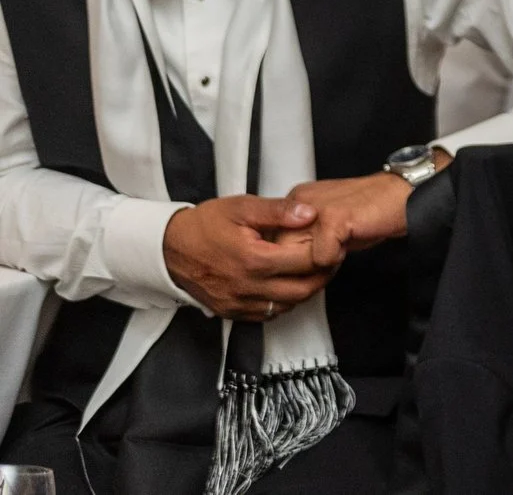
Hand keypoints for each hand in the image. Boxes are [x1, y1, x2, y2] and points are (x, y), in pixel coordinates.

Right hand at [163, 195, 344, 320]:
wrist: (168, 248)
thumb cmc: (204, 226)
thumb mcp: (242, 207)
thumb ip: (279, 211)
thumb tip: (310, 214)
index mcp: (254, 259)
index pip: (306, 262)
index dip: (327, 252)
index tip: (335, 242)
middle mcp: (247, 287)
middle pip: (303, 289)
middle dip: (323, 275)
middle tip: (332, 259)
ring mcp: (238, 303)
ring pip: (287, 305)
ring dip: (305, 290)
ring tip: (312, 269)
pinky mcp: (231, 312)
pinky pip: (268, 314)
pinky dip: (284, 301)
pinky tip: (287, 283)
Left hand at [284, 153, 446, 252]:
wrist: (404, 195)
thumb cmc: (372, 211)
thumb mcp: (329, 225)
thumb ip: (304, 238)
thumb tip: (284, 265)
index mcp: (296, 202)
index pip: (272, 244)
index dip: (290, 262)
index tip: (311, 263)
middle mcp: (300, 201)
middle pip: (280, 253)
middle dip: (301, 266)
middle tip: (327, 259)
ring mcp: (314, 208)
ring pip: (298, 259)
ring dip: (318, 265)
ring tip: (338, 252)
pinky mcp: (333, 217)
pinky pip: (320, 259)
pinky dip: (335, 260)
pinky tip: (349, 245)